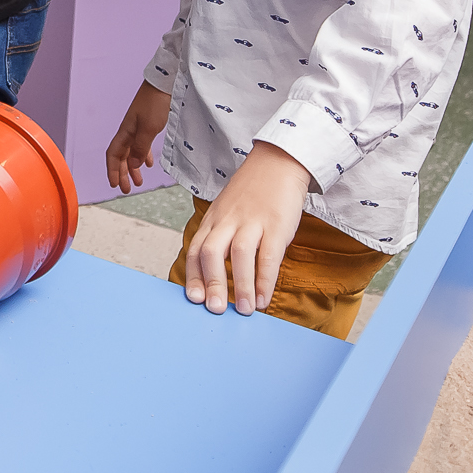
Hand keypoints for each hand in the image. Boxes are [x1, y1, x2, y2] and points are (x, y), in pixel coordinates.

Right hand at [105, 83, 171, 194]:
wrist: (166, 81)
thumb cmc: (156, 103)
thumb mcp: (149, 128)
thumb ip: (140, 147)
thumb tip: (132, 165)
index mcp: (126, 131)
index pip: (113, 154)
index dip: (112, 170)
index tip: (115, 185)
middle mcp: (129, 130)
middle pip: (121, 156)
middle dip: (122, 173)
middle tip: (127, 189)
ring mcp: (138, 127)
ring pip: (131, 151)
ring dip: (133, 166)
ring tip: (139, 181)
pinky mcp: (148, 123)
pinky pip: (141, 144)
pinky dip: (142, 155)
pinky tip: (149, 162)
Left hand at [186, 144, 312, 314]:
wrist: (278, 162)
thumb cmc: (251, 194)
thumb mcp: (226, 211)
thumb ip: (219, 238)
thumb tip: (214, 276)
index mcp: (213, 220)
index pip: (196, 250)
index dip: (194, 276)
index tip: (194, 299)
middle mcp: (228, 220)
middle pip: (211, 252)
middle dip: (212, 282)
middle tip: (214, 309)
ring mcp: (252, 221)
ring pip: (240, 254)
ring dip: (241, 286)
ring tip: (244, 310)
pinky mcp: (276, 224)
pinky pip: (268, 255)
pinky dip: (264, 280)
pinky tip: (263, 298)